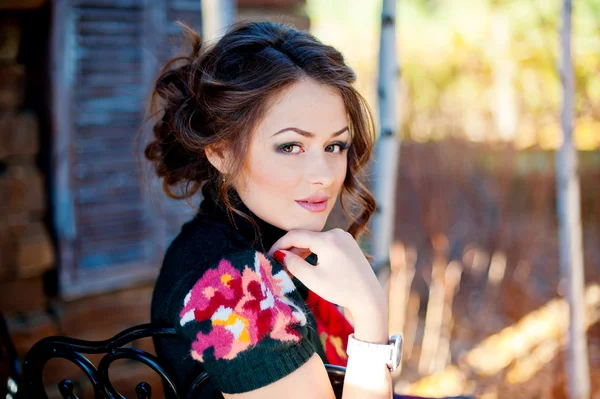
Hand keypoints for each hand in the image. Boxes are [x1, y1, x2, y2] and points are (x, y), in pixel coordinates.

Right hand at [268, 229, 385, 314]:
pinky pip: (325, 243)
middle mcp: (336, 233)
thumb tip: (280, 254)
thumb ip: (293, 264)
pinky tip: (308, 262)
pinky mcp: (348, 243)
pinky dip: (314, 251)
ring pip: (315, 240)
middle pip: (305, 236)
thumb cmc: (340, 290)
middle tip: (278, 262)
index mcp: (327, 240)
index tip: (269, 255)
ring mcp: (344, 237)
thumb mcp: (313, 279)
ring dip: (302, 250)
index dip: (279, 244)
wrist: (369, 296)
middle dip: (290, 248)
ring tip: (291, 265)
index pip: (295, 236)